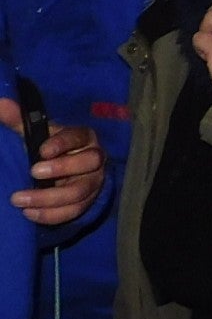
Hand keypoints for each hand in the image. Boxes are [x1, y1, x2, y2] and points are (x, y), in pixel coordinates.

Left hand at [0, 99, 103, 227]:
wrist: (69, 170)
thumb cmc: (51, 148)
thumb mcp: (37, 133)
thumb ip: (19, 120)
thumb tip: (0, 103)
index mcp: (84, 138)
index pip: (79, 137)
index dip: (63, 144)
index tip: (41, 150)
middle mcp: (95, 159)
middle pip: (88, 164)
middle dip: (61, 169)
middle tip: (32, 173)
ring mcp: (93, 182)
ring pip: (79, 193)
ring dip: (49, 199)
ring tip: (19, 200)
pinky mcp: (88, 202)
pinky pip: (73, 211)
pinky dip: (51, 215)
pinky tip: (29, 213)